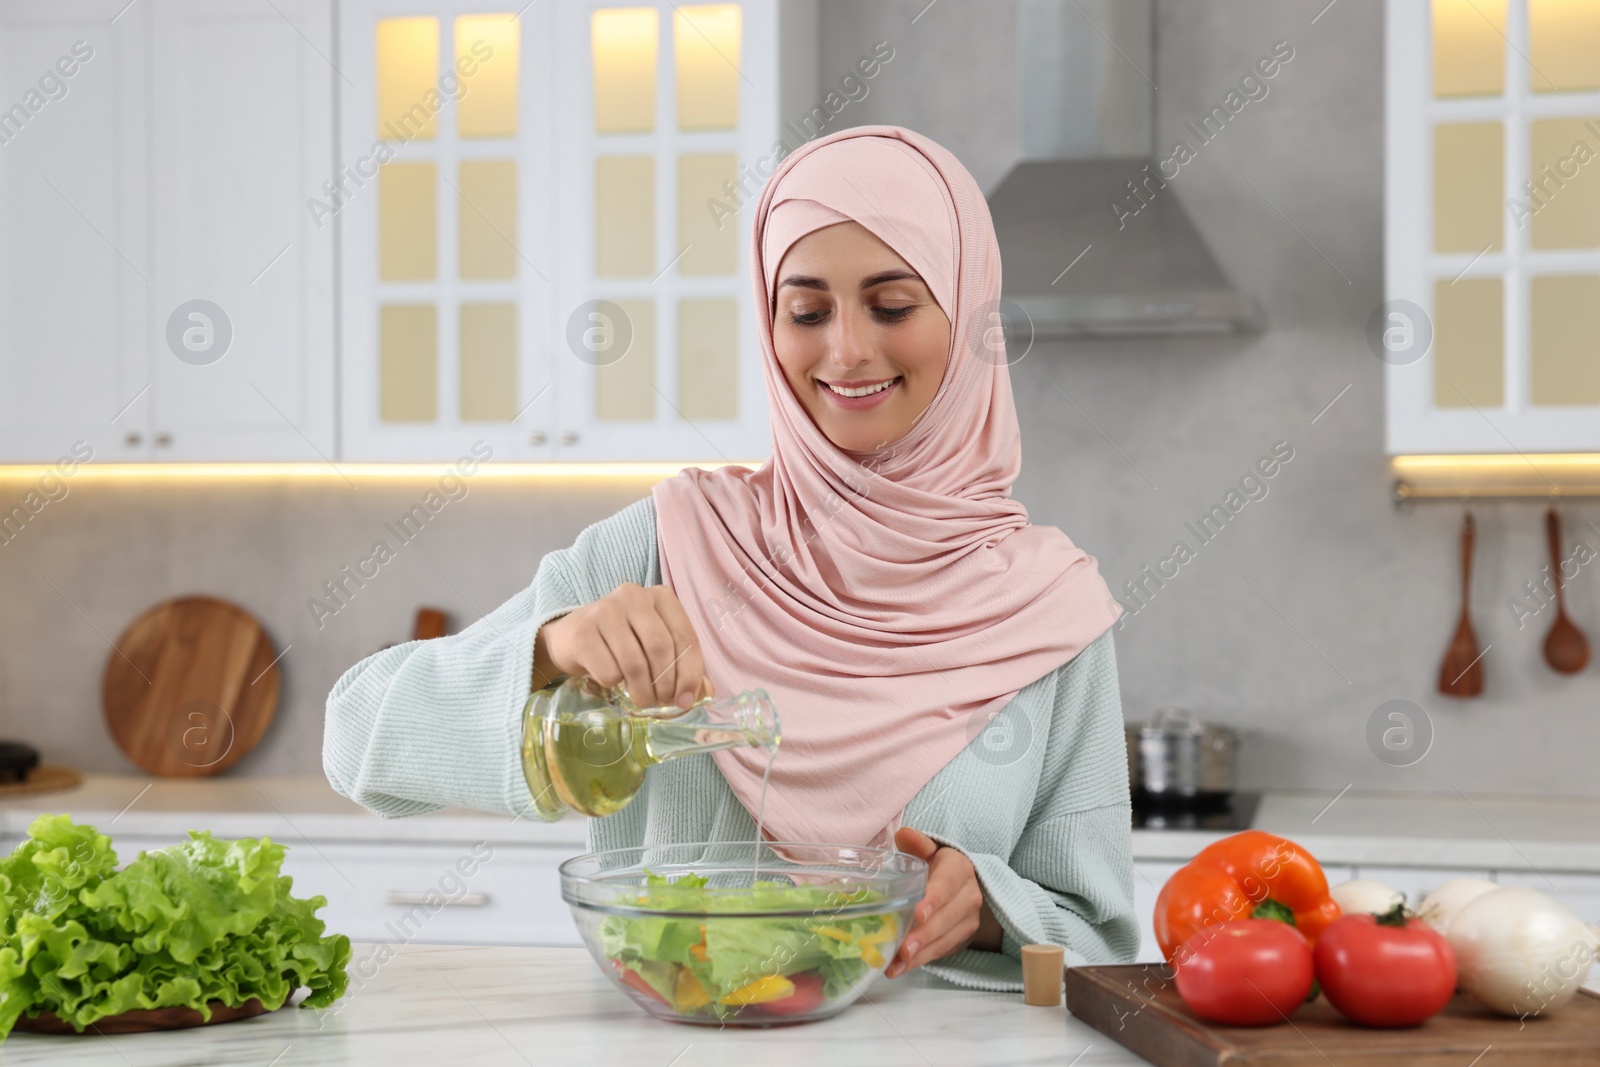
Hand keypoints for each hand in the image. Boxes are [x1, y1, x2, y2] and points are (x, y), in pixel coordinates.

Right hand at [533, 583, 710, 709]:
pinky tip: (612, 679)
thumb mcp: (655, 647)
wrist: (571, 637)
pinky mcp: (582, 632)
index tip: (686, 700)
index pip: (685, 637)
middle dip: (665, 684)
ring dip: (643, 691)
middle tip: (661, 702)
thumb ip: (682, 666)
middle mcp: (633, 595)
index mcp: (661, 596)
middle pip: (661, 648)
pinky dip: (615, 684)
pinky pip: (609, 671)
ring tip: (642, 699)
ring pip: (635, 663)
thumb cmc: (622, 642)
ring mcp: (605, 610)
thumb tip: (705, 693)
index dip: (690, 674)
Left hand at [886, 827, 1002, 977]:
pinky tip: (900, 968)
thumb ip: (917, 843)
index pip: (947, 884)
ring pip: (945, 938)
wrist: (959, 883)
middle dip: (924, 935)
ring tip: (895, 965)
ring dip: (920, 954)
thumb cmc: (936, 864)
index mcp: (959, 868)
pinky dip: (921, 961)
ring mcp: (968, 918)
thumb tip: (905, 835)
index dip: (934, 899)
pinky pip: (942, 951)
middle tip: (902, 949)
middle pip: (947, 917)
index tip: (917, 914)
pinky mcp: (962, 937)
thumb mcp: (928, 850)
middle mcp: (969, 894)